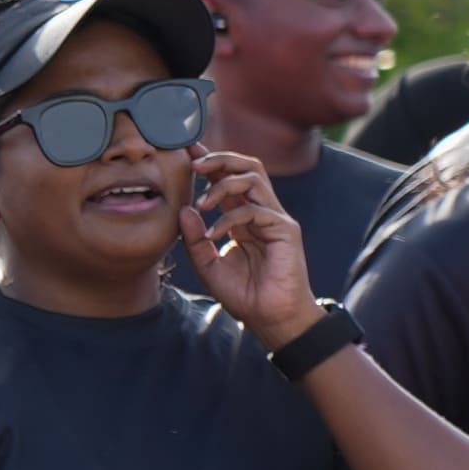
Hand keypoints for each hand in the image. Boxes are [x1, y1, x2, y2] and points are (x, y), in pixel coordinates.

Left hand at [176, 147, 314, 336]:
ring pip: (254, 179)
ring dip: (223, 184)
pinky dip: (229, 219)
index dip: (210, 162)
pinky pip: (255, 211)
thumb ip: (193, 238)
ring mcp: (275, 219)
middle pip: (248, 166)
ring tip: (201, 203)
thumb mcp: (207, 265)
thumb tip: (182, 209)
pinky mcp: (285, 231)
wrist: (270, 317)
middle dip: (219, 159)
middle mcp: (260, 212)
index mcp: (242, 217)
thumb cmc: (243, 293)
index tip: (186, 151)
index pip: (229, 178)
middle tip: (193, 163)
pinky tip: (213, 235)